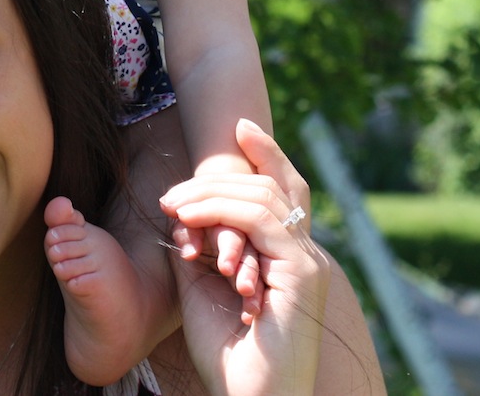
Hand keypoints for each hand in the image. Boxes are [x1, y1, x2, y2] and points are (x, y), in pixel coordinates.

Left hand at [160, 120, 328, 395]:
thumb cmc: (226, 354)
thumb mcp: (202, 288)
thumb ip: (199, 247)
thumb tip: (181, 215)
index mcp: (290, 258)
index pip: (285, 192)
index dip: (267, 154)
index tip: (239, 126)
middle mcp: (306, 255)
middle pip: (275, 186)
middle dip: (221, 176)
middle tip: (173, 191)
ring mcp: (308, 262)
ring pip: (262, 197)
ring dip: (210, 193)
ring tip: (172, 205)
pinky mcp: (301, 272)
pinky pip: (259, 219)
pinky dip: (221, 209)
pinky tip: (188, 217)